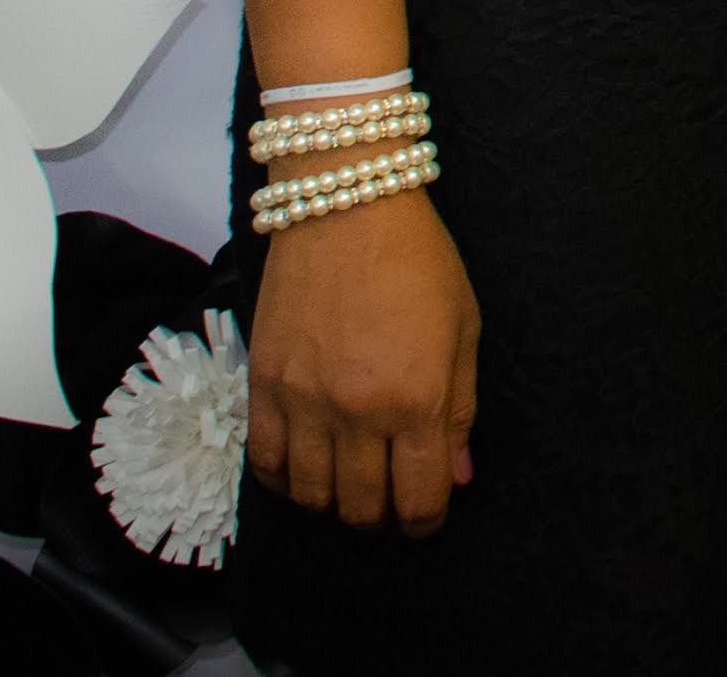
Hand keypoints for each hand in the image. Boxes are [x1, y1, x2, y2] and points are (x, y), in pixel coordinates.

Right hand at [247, 194, 479, 534]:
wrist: (346, 205)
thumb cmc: (417, 259)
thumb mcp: (464, 329)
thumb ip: (459, 409)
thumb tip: (457, 474)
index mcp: (416, 399)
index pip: (417, 499)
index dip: (424, 521)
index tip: (426, 516)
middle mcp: (356, 412)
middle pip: (362, 508)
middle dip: (382, 517)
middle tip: (390, 499)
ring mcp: (303, 401)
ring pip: (311, 496)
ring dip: (334, 503)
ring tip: (350, 485)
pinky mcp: (263, 385)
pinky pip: (265, 463)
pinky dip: (285, 481)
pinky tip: (304, 470)